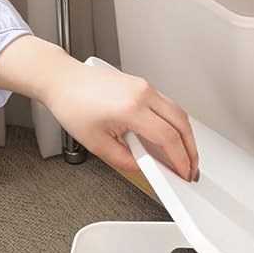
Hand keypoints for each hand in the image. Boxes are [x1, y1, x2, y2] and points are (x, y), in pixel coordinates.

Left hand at [46, 60, 199, 180]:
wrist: (62, 80)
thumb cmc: (72, 104)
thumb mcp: (97, 144)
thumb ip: (124, 160)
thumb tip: (143, 167)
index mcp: (132, 109)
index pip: (168, 138)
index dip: (180, 159)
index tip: (184, 172)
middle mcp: (143, 94)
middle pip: (182, 124)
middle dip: (191, 150)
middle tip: (191, 167)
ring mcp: (145, 86)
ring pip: (179, 112)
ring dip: (186, 136)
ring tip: (183, 155)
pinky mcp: (143, 84)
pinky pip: (168, 105)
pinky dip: (175, 123)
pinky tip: (171, 136)